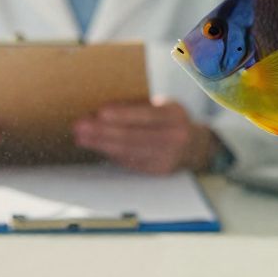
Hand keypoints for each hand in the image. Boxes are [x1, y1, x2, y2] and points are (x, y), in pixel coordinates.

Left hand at [73, 97, 217, 174]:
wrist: (196, 145)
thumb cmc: (171, 120)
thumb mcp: (164, 106)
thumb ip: (141, 106)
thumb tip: (104, 107)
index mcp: (174, 114)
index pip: (146, 114)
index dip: (123, 114)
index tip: (100, 112)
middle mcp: (174, 136)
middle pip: (133, 135)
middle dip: (103, 131)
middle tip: (80, 126)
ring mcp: (167, 156)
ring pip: (128, 151)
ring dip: (101, 144)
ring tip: (82, 138)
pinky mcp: (159, 170)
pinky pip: (130, 162)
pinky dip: (111, 154)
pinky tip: (97, 147)